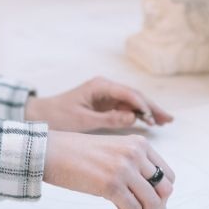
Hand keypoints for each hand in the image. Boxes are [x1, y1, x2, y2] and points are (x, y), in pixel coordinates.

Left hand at [25, 76, 172, 131]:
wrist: (41, 114)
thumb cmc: (58, 116)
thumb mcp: (82, 120)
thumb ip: (108, 119)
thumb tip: (132, 118)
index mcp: (100, 86)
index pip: (128, 93)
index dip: (142, 105)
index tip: (153, 117)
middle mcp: (106, 87)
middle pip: (134, 95)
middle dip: (151, 107)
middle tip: (167, 119)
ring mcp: (106, 95)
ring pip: (133, 101)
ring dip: (148, 110)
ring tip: (164, 122)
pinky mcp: (105, 104)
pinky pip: (126, 107)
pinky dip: (138, 114)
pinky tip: (150, 122)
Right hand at [44, 131, 174, 208]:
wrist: (50, 151)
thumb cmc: (76, 154)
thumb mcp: (112, 152)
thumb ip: (132, 168)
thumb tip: (151, 201)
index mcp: (138, 143)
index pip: (168, 174)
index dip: (163, 194)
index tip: (154, 206)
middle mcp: (135, 154)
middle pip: (165, 190)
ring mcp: (124, 168)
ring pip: (153, 203)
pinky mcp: (111, 184)